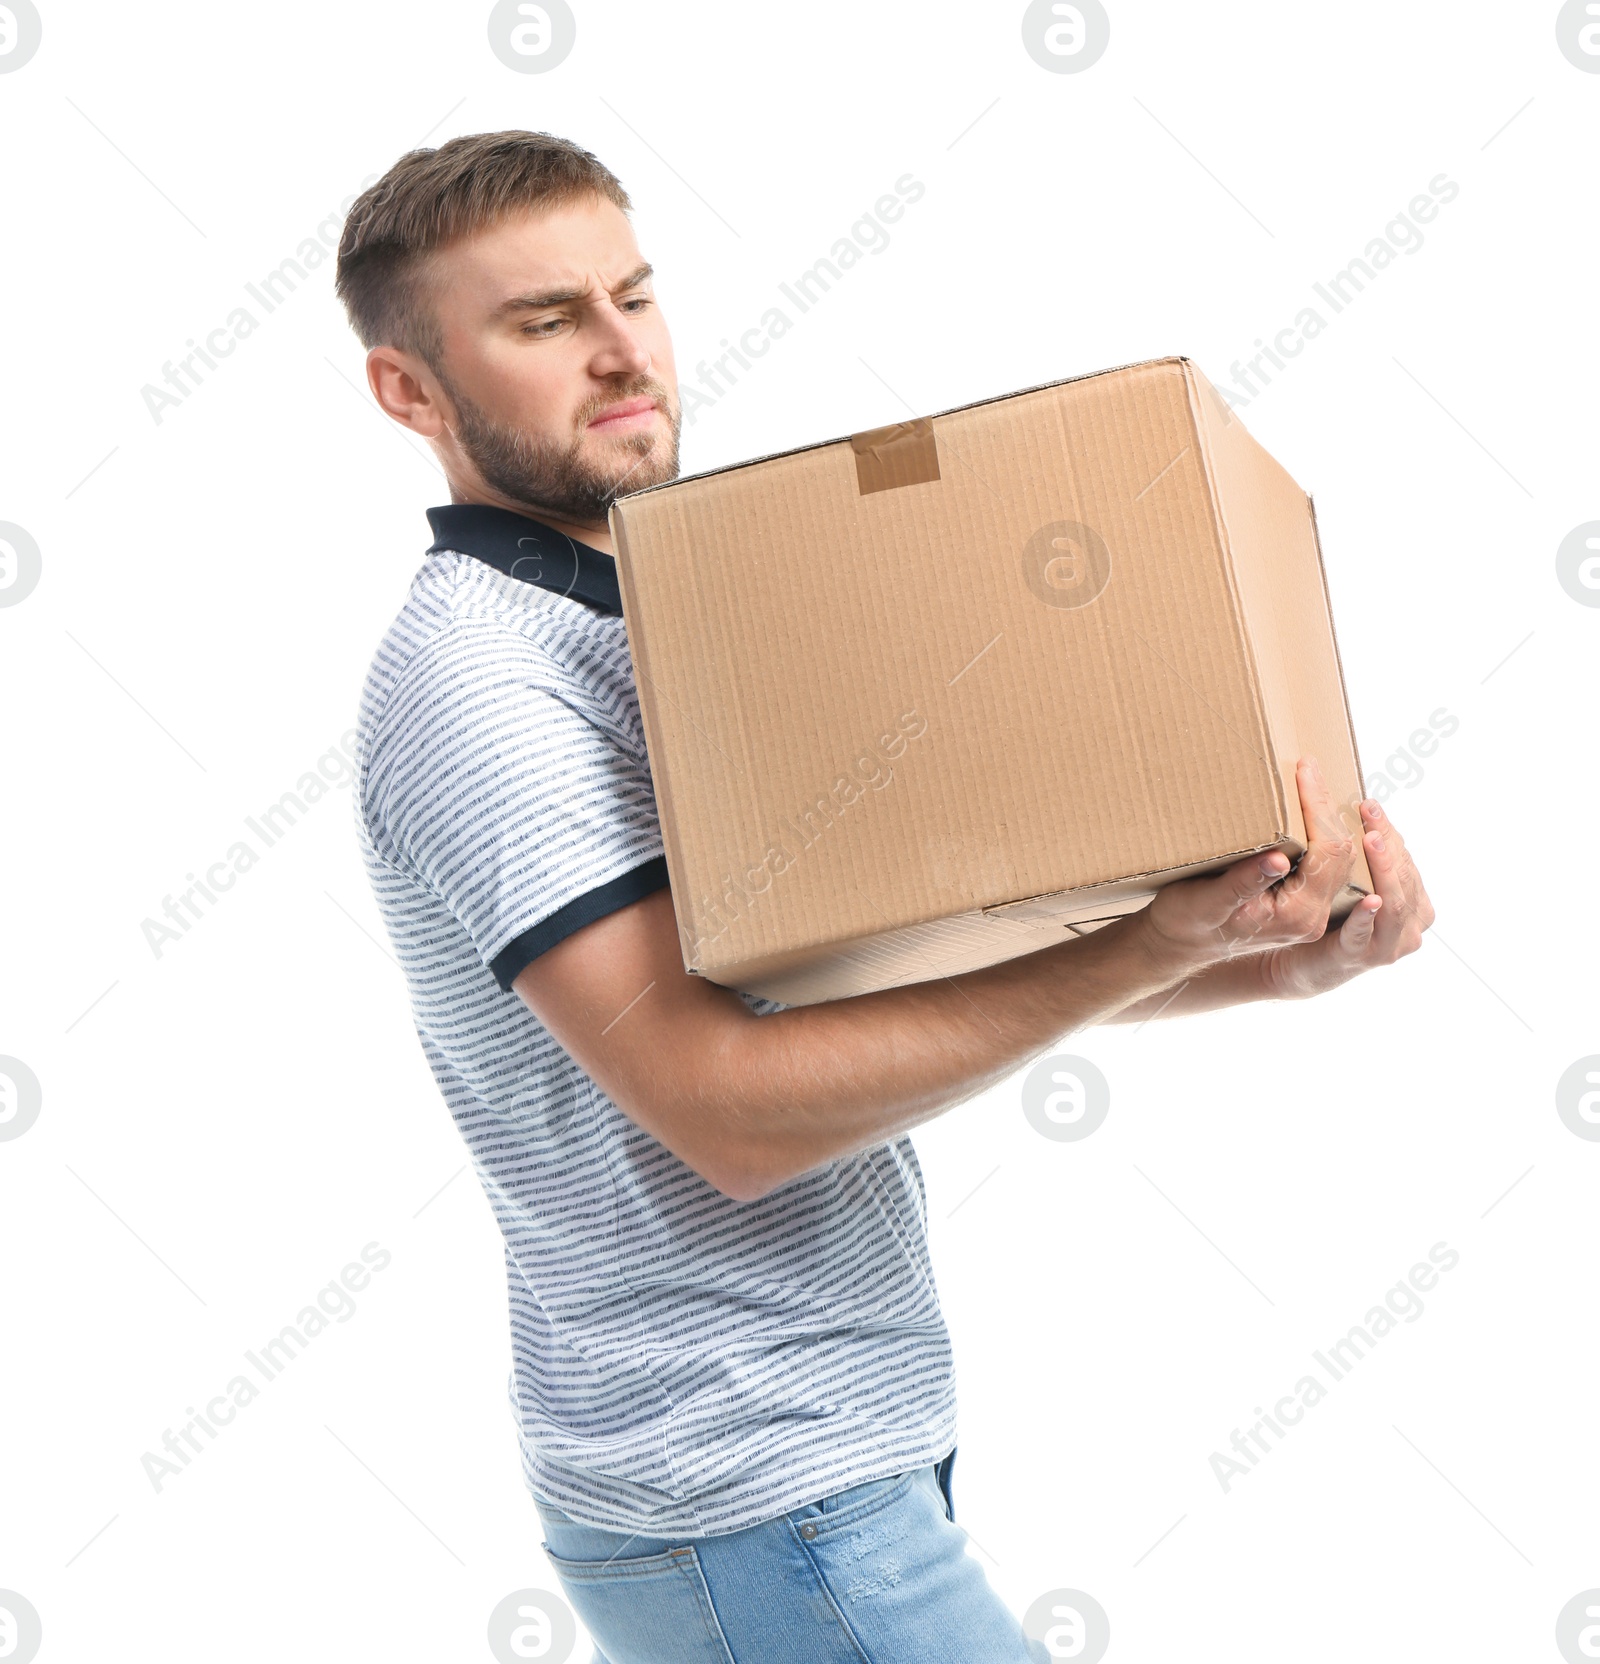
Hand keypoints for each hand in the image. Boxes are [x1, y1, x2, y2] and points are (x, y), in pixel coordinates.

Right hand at [1137, 756, 1359, 973]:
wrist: (1178, 946)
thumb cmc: (1185, 923)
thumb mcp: (1206, 901)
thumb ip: (1243, 883)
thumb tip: (1278, 859)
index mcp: (1296, 914)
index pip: (1327, 853)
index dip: (1318, 808)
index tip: (1305, 771)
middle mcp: (1311, 916)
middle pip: (1341, 853)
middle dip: (1326, 806)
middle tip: (1309, 767)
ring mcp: (1309, 912)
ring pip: (1338, 858)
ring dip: (1327, 818)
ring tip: (1311, 781)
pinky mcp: (1302, 905)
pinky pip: (1325, 864)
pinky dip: (1320, 833)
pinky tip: (1307, 811)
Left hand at [1255, 794, 1433, 998]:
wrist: (1303, 963)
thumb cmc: (1333, 916)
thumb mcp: (1355, 881)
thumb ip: (1366, 856)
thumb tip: (1359, 806)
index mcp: (1415, 901)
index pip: (1406, 858)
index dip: (1390, 830)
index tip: (1369, 804)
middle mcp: (1411, 923)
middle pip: (1404, 876)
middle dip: (1387, 841)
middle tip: (1368, 813)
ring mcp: (1391, 944)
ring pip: (1395, 902)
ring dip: (1383, 869)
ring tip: (1371, 841)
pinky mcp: (1361, 957)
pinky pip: (1365, 934)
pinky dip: (1367, 916)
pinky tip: (1369, 900)